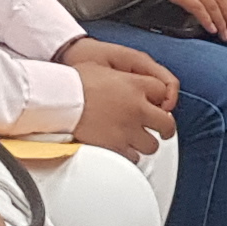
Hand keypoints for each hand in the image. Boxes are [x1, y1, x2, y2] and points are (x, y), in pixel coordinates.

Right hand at [60, 39, 179, 158]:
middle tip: (162, 130)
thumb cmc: (73, 83)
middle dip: (165, 128)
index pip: (163, 92)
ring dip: (145, 142)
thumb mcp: (102, 68)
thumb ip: (122, 77)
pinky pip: (133, 157)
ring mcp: (128, 129)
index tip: (157, 105)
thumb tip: (124, 81)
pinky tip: (122, 148)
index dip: (161, 100)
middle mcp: (137, 108)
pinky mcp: (117, 147)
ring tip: (137, 140)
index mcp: (135, 85)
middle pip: (166, 123)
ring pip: (152, 144)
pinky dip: (129, 154)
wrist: (59, 101)